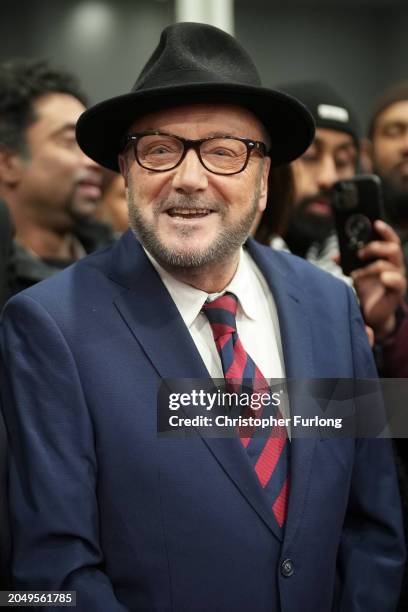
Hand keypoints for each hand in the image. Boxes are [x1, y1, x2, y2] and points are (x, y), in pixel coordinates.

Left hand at [351, 220, 406, 340]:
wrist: (372, 312)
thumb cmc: (367, 289)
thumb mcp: (356, 272)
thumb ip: (347, 262)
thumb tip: (334, 256)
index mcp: (386, 258)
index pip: (389, 239)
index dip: (384, 230)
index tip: (375, 223)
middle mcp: (395, 266)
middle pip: (392, 249)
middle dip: (375, 248)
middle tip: (359, 254)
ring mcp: (397, 278)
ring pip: (390, 265)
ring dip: (371, 267)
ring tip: (357, 274)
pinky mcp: (397, 291)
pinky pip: (398, 282)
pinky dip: (390, 278)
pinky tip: (383, 278)